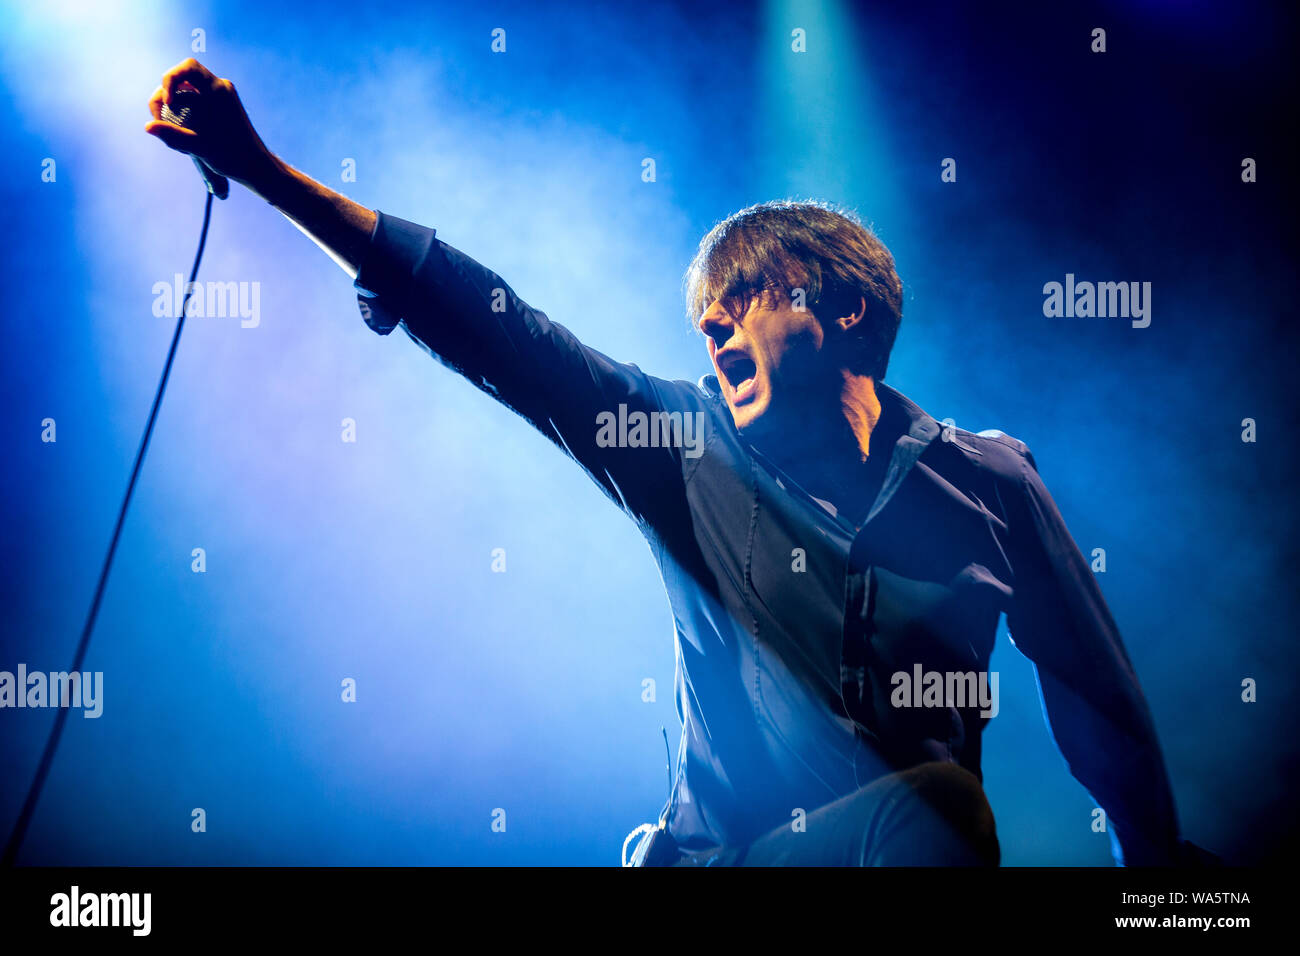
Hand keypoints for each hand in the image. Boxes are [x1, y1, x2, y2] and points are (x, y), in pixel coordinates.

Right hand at [145, 58, 278, 189]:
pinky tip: (182, 129)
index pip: (188, 67)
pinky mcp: (221, 105)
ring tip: (169, 126)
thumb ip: (173, 135)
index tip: (169, 104)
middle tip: (160, 116)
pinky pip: (196, 98)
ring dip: (174, 103)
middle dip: (166, 93)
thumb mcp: (199, 147)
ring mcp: (222, 95)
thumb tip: (148, 127)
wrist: (256, 166)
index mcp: (218, 90)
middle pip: (183, 77)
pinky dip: (185, 108)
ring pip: (188, 88)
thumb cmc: (233, 157)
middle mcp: (221, 87)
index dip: (170, 80)